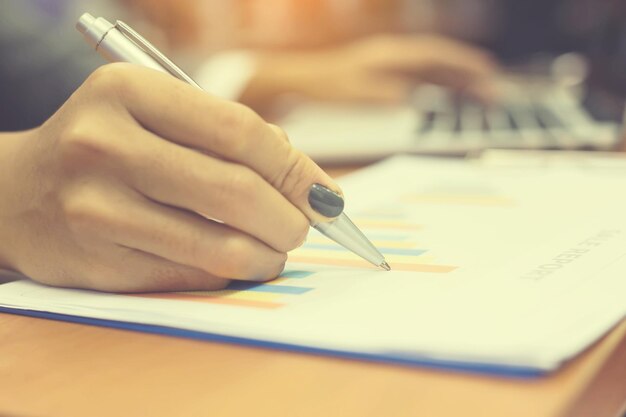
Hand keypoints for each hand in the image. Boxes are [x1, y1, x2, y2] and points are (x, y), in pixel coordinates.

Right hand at [0, 63, 341, 291]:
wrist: (15, 194)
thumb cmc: (106, 146)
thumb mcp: (154, 113)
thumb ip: (228, 137)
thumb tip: (310, 185)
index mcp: (129, 92)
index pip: (240, 132)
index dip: (295, 168)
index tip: (324, 194)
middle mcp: (105, 146)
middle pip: (236, 192)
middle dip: (291, 218)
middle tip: (303, 226)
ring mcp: (97, 209)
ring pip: (220, 247)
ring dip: (268, 255)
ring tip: (276, 249)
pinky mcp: (98, 265)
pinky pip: (193, 277)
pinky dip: (231, 274)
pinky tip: (235, 262)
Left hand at [241, 34, 499, 109]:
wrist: (304, 79)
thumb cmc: (329, 84)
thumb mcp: (359, 92)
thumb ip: (390, 96)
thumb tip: (419, 101)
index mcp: (393, 56)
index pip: (436, 56)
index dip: (464, 64)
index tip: (488, 73)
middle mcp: (397, 57)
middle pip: (442, 64)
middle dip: (470, 76)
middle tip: (495, 93)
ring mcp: (394, 66)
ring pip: (435, 72)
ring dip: (459, 83)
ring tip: (484, 97)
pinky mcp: (388, 77)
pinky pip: (423, 80)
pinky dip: (442, 88)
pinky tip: (452, 100)